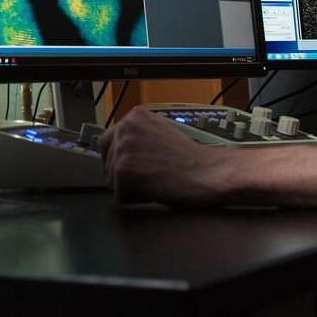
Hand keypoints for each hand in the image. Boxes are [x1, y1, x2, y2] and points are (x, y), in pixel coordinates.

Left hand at [97, 107, 226, 206]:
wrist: (210, 173)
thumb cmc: (191, 160)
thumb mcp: (160, 134)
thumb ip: (137, 137)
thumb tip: (115, 151)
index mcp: (134, 116)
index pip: (107, 142)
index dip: (121, 160)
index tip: (139, 167)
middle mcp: (124, 128)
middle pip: (106, 162)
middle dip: (124, 175)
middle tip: (150, 177)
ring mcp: (122, 148)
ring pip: (112, 180)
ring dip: (132, 187)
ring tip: (157, 181)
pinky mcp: (123, 171)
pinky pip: (118, 196)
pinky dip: (136, 199)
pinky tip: (156, 190)